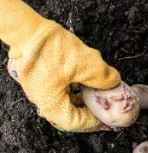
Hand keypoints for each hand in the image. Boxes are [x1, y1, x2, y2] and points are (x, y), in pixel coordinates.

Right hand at [0, 0, 120, 132]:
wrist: (28, 30)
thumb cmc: (52, 49)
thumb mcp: (88, 65)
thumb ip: (105, 79)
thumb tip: (114, 83)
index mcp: (51, 104)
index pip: (75, 123)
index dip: (94, 121)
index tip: (107, 116)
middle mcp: (42, 100)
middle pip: (70, 113)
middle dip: (89, 108)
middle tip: (105, 104)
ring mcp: (38, 89)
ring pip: (65, 100)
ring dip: (82, 96)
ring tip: (98, 90)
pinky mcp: (38, 78)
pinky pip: (59, 89)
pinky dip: (74, 86)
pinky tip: (85, 78)